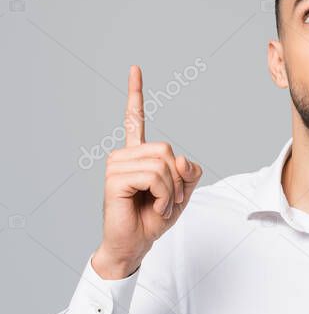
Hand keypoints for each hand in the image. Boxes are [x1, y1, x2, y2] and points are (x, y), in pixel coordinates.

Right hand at [92, 65, 201, 278]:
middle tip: (170, 200)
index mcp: (137, 154)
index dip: (135, 94)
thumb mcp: (181, 191)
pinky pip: (154, 176)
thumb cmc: (153, 218)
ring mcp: (116, 166)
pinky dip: (164, 195)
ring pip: (163, 164)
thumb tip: (180, 158)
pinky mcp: (115, 180)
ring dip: (171, 190)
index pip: (135, 119)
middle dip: (178, 178)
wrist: (135, 245)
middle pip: (167, 149)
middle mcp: (124, 155)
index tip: (135, 68)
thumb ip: (188, 171)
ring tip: (160, 206)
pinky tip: (153, 208)